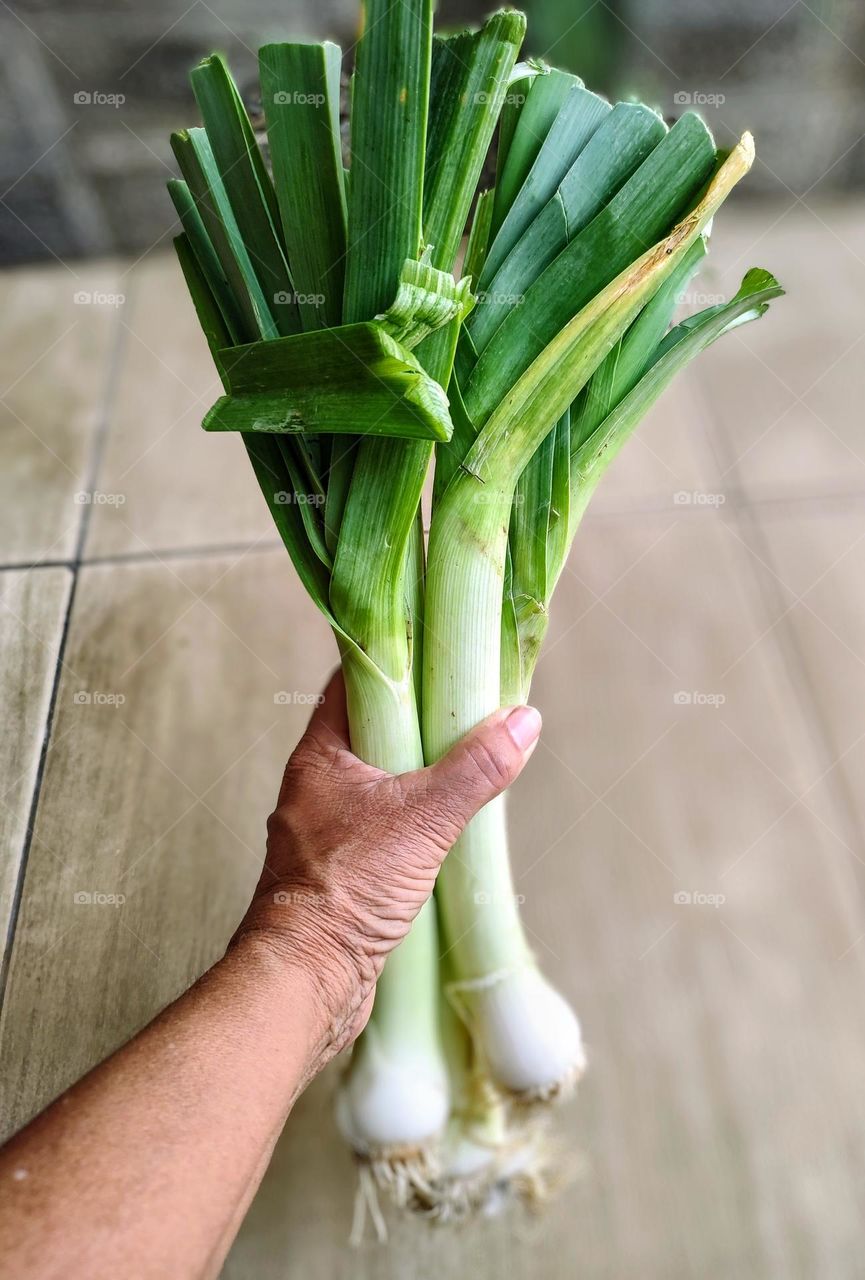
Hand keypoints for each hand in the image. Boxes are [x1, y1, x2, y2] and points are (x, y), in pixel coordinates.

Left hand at [234, 671, 540, 1064]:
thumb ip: (475, 768)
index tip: (438, 648)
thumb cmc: (346, 890)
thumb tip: (524, 720)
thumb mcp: (423, 818)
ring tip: (469, 760)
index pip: (352, 683)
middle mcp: (315, 786)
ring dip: (418, 771)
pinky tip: (446, 824)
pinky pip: (380, 824)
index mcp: (320, 756)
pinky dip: (413, 816)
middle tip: (470, 703)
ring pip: (377, 781)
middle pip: (370, 730)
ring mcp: (324, 830)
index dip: (394, 659)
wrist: (305, 979)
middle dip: (419, 717)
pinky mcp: (339, 871)